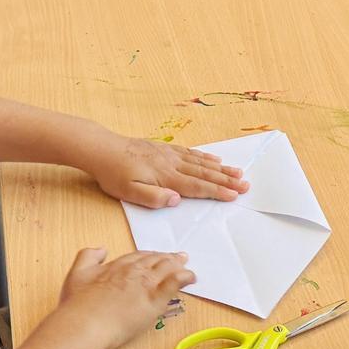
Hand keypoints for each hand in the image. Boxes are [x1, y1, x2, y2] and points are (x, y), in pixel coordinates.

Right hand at [56, 247, 195, 348]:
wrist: (84, 324)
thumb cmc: (78, 305)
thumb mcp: (76, 274)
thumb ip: (88, 256)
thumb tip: (101, 249)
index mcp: (117, 266)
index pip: (138, 257)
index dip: (149, 256)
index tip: (155, 256)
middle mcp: (133, 272)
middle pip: (155, 260)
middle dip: (167, 258)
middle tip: (177, 257)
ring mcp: (145, 285)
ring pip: (167, 269)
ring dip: (178, 265)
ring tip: (186, 265)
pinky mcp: (154, 301)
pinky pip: (174, 283)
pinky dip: (184, 277)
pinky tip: (191, 277)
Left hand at [89, 133, 247, 207]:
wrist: (102, 148)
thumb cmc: (113, 173)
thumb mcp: (128, 192)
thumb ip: (153, 197)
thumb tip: (176, 199)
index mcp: (165, 176)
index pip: (196, 186)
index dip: (217, 191)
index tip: (234, 194)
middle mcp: (171, 164)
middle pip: (204, 173)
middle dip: (226, 180)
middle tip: (246, 184)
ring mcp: (169, 154)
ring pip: (200, 162)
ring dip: (221, 168)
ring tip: (238, 171)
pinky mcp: (164, 149)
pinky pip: (190, 152)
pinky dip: (205, 156)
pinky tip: (214, 158)